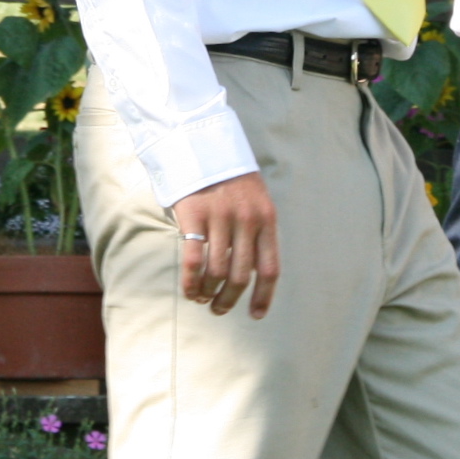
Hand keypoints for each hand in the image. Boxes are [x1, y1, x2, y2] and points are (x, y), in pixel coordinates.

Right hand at [172, 172, 279, 318]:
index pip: (270, 268)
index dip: (263, 296)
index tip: (255, 315)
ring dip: (208, 292)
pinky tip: (189, 290)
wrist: (204, 143)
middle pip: (241, 276)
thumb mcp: (256, 201)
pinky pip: (193, 260)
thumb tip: (253, 273)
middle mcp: (247, 220)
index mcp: (267, 219)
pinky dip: (191, 282)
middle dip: (229, 299)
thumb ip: (257, 232)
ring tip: (202, 298)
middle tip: (218, 309)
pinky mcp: (194, 214)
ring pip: (217, 272)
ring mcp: (220, 217)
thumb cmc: (231, 179)